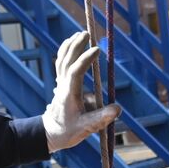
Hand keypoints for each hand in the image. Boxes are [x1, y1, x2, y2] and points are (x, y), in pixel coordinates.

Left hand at [43, 31, 122, 152]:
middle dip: (77, 45)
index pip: (75, 72)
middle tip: (87, 33)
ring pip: (62, 59)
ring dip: (70, 45)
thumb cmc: (68, 131)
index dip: (85, 60)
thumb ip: (101, 118)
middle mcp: (63, 85)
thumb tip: (118, 109)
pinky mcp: (60, 83)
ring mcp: (60, 83)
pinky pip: (61, 62)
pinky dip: (66, 50)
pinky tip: (71, 42)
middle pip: (67, 60)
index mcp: (69, 94)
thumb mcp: (85, 128)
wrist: (50, 133)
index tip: (97, 50)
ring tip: (80, 34)